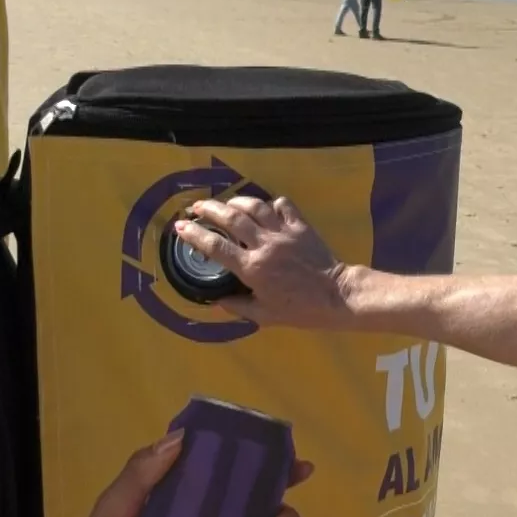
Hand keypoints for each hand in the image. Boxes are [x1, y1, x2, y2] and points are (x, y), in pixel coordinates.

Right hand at [175, 196, 351, 328]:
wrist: (336, 296)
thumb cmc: (299, 310)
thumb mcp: (264, 315)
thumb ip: (238, 306)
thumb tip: (217, 300)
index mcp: (252, 268)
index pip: (216, 247)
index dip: (195, 235)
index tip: (181, 227)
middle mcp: (264, 245)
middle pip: (231, 218)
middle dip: (209, 208)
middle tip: (196, 206)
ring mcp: (283, 233)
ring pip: (254, 206)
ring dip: (236, 201)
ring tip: (226, 203)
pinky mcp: (301, 226)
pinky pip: (282, 205)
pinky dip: (270, 203)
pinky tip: (265, 208)